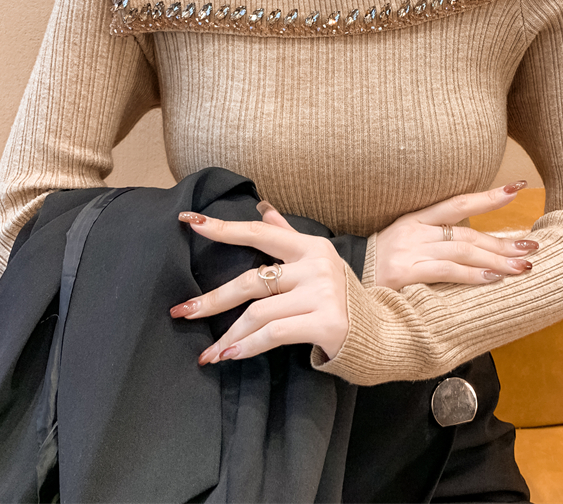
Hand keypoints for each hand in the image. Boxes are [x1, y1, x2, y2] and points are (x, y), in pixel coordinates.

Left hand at [169, 205, 347, 364]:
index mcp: (311, 247)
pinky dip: (247, 347)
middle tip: (182, 312)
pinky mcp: (326, 323)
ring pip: (259, 312)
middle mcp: (316, 266)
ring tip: (209, 352)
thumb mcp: (318, 262)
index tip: (190, 222)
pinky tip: (229, 355)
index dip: (223, 228)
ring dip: (228, 335)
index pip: (259, 233)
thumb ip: (288, 236)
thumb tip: (262, 207)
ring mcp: (322, 294)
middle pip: (252, 280)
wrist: (381, 333)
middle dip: (213, 299)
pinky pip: (274, 334)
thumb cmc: (342, 297)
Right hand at [373, 181, 538, 289]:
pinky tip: (493, 278)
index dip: (489, 196)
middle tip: (532, 245)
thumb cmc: (377, 266)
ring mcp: (408, 251)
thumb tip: (473, 246)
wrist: (340, 283)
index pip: (458, 203)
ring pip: (462, 251)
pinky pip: (445, 271)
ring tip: (523, 266)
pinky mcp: (403, 273)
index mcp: (414, 219)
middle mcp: (413, 231)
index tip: (518, 187)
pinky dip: (472, 275)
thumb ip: (433, 240)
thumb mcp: (403, 243)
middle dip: (503, 240)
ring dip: (496, 259)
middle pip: (467, 232)